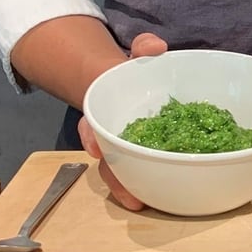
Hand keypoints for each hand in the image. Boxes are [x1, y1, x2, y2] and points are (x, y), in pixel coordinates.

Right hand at [78, 33, 167, 210]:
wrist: (132, 86)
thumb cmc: (134, 73)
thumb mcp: (135, 56)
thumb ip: (142, 47)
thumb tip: (156, 48)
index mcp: (105, 111)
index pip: (91, 126)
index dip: (91, 138)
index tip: (93, 150)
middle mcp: (111, 136)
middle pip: (106, 161)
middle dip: (115, 179)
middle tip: (129, 197)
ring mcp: (127, 150)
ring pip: (122, 173)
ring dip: (129, 189)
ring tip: (141, 203)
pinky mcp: (146, 157)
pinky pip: (143, 173)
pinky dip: (149, 185)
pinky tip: (159, 198)